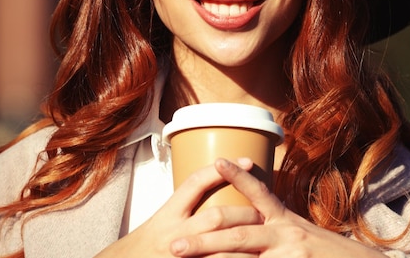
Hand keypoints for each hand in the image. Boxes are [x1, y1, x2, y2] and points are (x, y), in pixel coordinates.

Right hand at [94, 159, 262, 257]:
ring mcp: (181, 256)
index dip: (221, 170)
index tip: (247, 161)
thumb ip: (188, 207)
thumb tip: (218, 188)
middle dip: (243, 214)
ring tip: (262, 243)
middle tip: (262, 213)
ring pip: (220, 249)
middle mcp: (173, 233)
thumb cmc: (147, 244)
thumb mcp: (162, 220)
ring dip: (244, 246)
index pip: (195, 183)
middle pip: (215, 217)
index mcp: (168, 214)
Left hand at [169, 158, 387, 257]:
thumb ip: (277, 226)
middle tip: (173, 245)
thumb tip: (251, 221)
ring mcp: (290, 255)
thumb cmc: (327, 253)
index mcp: (286, 221)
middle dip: (204, 240)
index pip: (260, 193)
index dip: (237, 177)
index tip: (216, 161)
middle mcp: (287, 235)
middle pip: (239, 233)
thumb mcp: (301, 233)